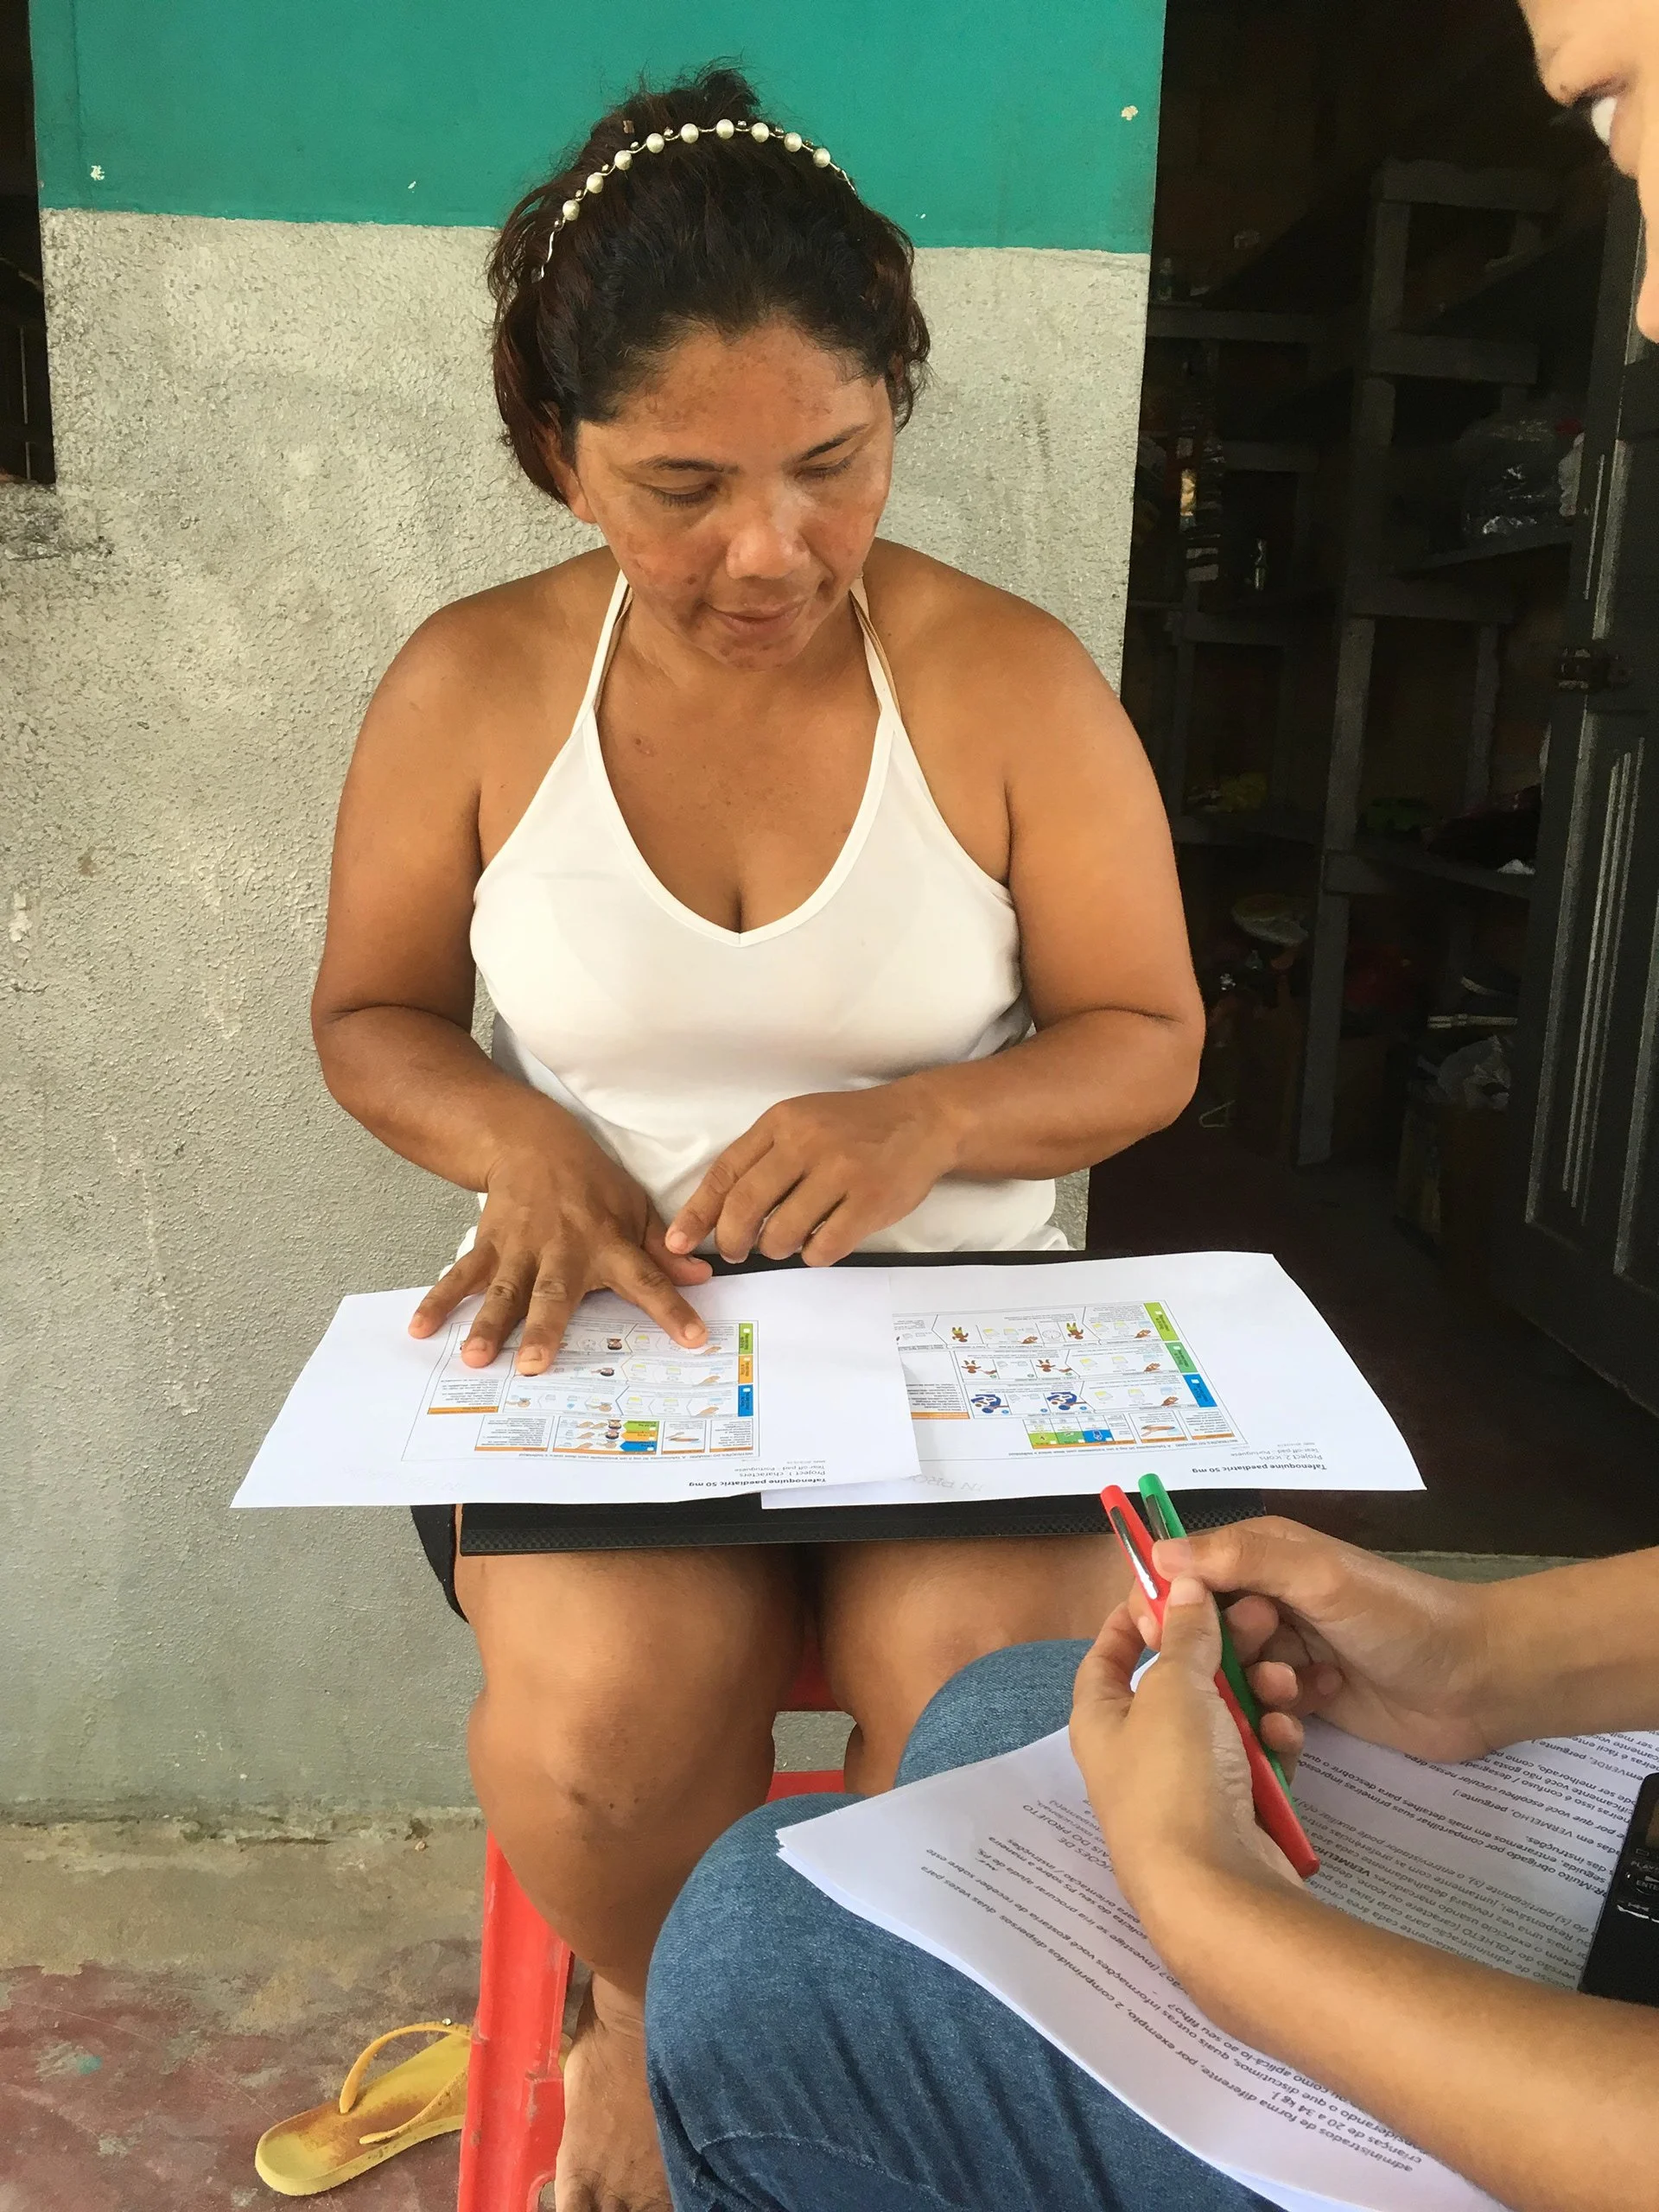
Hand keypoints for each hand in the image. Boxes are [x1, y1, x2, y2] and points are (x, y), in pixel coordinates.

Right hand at [409, 1127, 711, 1372]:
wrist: (532, 1141)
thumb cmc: (592, 1184)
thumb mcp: (636, 1208)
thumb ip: (664, 1249)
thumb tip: (703, 1277)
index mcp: (609, 1242)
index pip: (647, 1278)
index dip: (672, 1308)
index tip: (693, 1338)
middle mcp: (563, 1249)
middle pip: (554, 1292)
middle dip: (545, 1328)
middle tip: (535, 1365)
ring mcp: (521, 1248)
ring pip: (504, 1290)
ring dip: (489, 1324)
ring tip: (475, 1358)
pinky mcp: (488, 1245)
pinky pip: (462, 1276)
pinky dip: (440, 1301)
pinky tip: (421, 1328)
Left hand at [664, 1081, 962, 1264]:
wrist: (922, 1119)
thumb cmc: (853, 1127)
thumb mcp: (802, 1123)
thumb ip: (763, 1158)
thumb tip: (718, 1212)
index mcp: (782, 1122)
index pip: (725, 1172)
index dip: (697, 1212)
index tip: (679, 1241)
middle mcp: (807, 1143)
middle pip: (745, 1207)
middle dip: (732, 1241)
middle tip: (736, 1252)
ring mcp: (841, 1171)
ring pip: (782, 1233)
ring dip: (776, 1248)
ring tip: (786, 1241)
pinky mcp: (871, 1201)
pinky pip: (823, 1247)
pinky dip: (814, 1254)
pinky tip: (820, 1242)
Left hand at [1070, 1579, 1303, 1937]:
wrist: (1214, 1890)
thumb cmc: (1174, 1777)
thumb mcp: (1175, 1687)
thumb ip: (1184, 1634)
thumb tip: (1182, 1583)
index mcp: (1099, 1718)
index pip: (1106, 1655)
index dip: (1134, 1618)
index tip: (1172, 1587)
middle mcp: (1134, 1752)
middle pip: (1179, 1682)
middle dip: (1222, 1652)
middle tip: (1261, 1622)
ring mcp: (1183, 1787)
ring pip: (1224, 1720)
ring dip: (1257, 1700)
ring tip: (1281, 1687)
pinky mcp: (1230, 1814)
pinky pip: (1251, 1764)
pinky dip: (1270, 1749)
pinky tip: (1286, 1741)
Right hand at [1150, 1517, 1495, 1763]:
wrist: (1477, 1680)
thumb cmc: (1397, 1617)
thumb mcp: (1318, 1577)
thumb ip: (1241, 1561)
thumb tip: (1157, 1555)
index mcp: (1263, 1555)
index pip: (1185, 1572)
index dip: (1166, 1604)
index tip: (1164, 1638)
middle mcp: (1268, 1598)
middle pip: (1202, 1630)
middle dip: (1220, 1650)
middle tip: (1263, 1654)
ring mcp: (1287, 1650)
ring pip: (1230, 1675)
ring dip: (1252, 1686)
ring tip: (1294, 1690)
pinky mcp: (1306, 1697)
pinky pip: (1261, 1710)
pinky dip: (1275, 1716)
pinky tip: (1308, 1716)